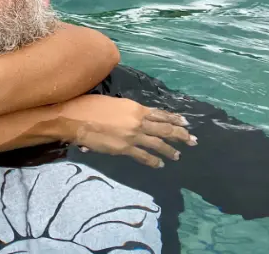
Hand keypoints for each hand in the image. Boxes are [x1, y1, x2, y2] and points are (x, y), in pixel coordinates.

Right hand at [57, 95, 195, 167]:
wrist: (76, 119)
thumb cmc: (89, 106)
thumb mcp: (112, 103)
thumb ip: (126, 110)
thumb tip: (132, 116)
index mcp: (135, 107)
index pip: (160, 114)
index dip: (174, 119)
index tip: (186, 123)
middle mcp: (138, 121)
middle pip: (165, 129)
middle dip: (181, 135)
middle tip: (193, 140)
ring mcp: (132, 135)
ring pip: (158, 143)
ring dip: (170, 150)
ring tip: (178, 155)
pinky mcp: (124, 148)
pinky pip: (143, 156)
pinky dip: (153, 161)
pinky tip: (159, 165)